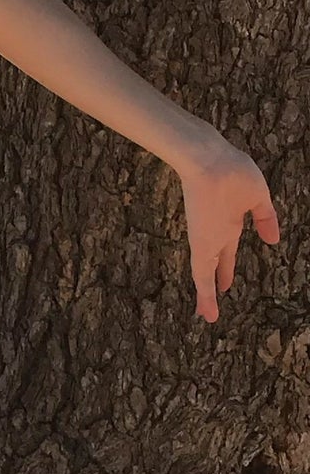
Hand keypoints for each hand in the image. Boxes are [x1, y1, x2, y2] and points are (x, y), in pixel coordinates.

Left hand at [175, 134, 280, 321]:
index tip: (227, 277)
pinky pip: (203, 274)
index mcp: (230, 219)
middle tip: (219, 291)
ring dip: (207, 295)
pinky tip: (207, 313)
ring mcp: (207, 239)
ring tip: (207, 313)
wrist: (208, 160)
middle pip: (216, 259)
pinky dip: (206, 295)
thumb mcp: (258, 196)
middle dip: (218, 276)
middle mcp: (216, 231)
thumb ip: (265, 217)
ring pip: (206, 272)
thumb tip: (273, 240)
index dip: (229, 262)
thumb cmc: (233, 170)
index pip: (229, 245)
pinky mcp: (200, 245)